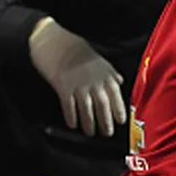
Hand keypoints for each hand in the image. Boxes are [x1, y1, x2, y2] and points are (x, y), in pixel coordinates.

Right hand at [29, 17, 125, 136]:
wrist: (55, 42)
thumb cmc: (77, 51)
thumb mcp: (99, 59)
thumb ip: (110, 72)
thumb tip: (120, 82)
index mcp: (104, 74)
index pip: (116, 96)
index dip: (119, 110)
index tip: (120, 121)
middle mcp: (94, 81)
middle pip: (103, 106)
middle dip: (106, 122)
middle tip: (106, 133)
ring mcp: (79, 85)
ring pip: (87, 109)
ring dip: (89, 123)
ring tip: (89, 132)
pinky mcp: (63, 88)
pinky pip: (69, 107)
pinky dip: (71, 117)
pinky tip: (72, 124)